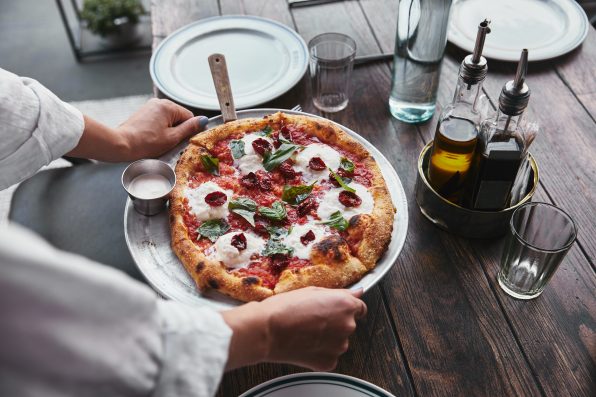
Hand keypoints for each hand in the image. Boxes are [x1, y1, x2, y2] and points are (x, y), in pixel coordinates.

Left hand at [68, 98, 207, 161]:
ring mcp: (150, 107)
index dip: (187, 131)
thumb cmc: (145, 143)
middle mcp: (159, 102)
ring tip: (158, 142)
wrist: (122, 144)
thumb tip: (204, 120)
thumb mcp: (172, 138)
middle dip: (176, 130)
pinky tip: (152, 139)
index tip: (180, 141)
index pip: (189, 117)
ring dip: (167, 131)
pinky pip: (159, 121)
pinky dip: (159, 130)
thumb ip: (189, 129)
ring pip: (169, 120)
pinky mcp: (144, 113)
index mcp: (168, 106)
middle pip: (179, 118)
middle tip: (167, 143)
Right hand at [221, 287, 366, 370]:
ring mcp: (339, 346)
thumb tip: (357, 292)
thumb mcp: (313, 291)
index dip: (346, 308)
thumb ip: (340, 293)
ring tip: (305, 332)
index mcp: (345, 305)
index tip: (337, 310)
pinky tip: (304, 344)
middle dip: (335, 323)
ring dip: (327, 338)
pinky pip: (329, 355)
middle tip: (312, 320)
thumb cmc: (285, 307)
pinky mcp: (329, 362)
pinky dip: (319, 352)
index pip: (360, 308)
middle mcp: (347, 326)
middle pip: (348, 325)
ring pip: (338, 341)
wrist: (267, 330)